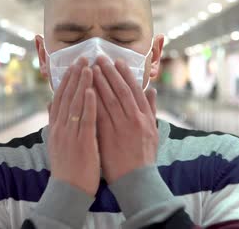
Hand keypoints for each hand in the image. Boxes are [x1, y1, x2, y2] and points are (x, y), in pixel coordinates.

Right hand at [47, 57, 99, 195]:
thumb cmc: (67, 167)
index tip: (73, 65)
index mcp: (56, 127)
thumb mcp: (56, 142)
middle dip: (75, 76)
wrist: (67, 191)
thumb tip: (50, 103)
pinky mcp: (81, 142)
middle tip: (83, 58)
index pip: (60, 98)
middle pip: (67, 97)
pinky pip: (85, 120)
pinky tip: (92, 91)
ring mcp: (70, 134)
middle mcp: (60, 128)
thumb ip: (55, 122)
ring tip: (89, 67)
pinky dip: (88, 104)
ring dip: (82, 85)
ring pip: (75, 104)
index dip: (67, 80)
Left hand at [93, 56, 158, 183]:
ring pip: (108, 99)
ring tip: (90, 68)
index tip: (117, 61)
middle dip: (109, 73)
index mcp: (145, 117)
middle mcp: (134, 119)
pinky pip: (98, 114)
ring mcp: (120, 127)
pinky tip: (84, 90)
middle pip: (120, 90)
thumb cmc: (144, 156)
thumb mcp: (154, 131)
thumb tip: (151, 89)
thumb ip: (151, 109)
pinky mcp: (108, 136)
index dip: (125, 74)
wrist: (136, 180)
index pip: (134, 90)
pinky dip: (92, 100)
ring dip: (98, 82)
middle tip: (99, 58)